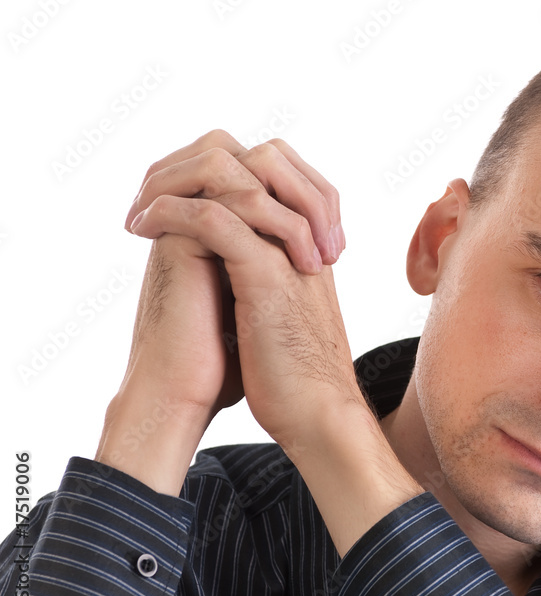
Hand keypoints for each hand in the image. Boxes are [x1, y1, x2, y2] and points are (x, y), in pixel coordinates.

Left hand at [123, 131, 421, 551]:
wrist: (321, 416)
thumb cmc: (299, 378)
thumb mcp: (286, 314)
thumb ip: (271, 281)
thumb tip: (235, 272)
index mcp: (312, 243)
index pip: (282, 173)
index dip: (229, 171)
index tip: (179, 195)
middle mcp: (306, 238)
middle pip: (270, 157)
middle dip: (206, 163)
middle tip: (160, 189)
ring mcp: (289, 253)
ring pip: (238, 177)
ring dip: (179, 182)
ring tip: (141, 207)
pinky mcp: (266, 276)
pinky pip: (216, 218)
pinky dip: (172, 213)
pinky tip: (142, 227)